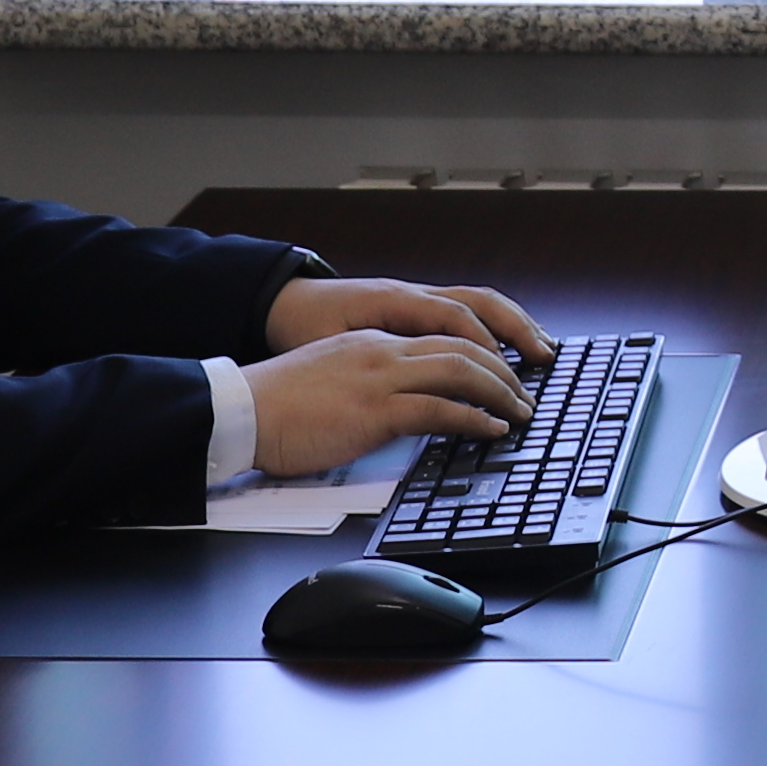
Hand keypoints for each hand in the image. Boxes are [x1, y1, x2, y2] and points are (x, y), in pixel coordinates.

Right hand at [245, 285, 546, 479]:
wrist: (240, 411)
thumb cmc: (276, 407)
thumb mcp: (331, 381)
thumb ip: (367, 385)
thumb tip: (396, 409)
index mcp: (372, 342)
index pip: (442, 336)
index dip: (482, 352)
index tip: (504, 371)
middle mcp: (382, 351)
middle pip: (463, 347)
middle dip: (504, 370)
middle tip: (526, 392)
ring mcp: (380, 378)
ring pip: (461, 371)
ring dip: (500, 392)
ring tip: (521, 411)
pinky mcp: (375, 410)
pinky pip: (440, 409)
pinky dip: (475, 418)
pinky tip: (491, 429)